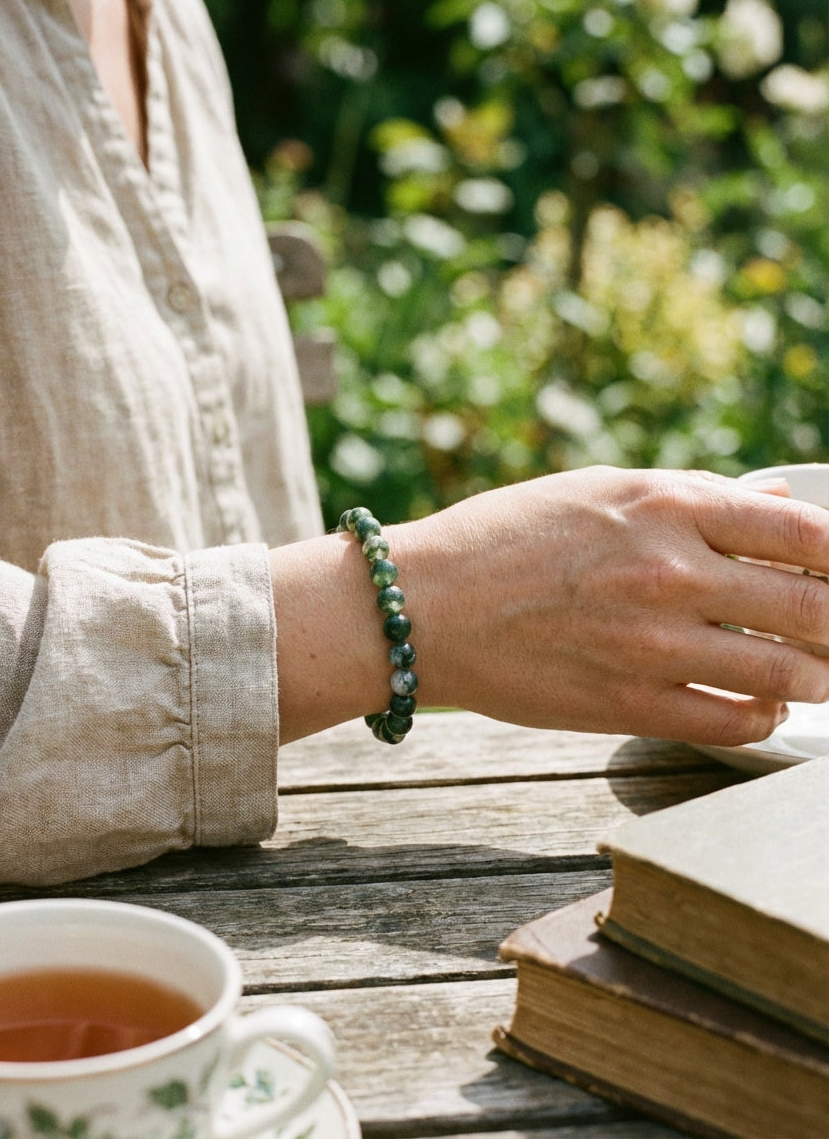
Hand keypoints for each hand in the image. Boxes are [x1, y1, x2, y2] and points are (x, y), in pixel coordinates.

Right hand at [392, 466, 828, 746]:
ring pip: (785, 673)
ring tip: (818, 673)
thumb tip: (781, 510)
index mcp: (666, 506)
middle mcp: (670, 572)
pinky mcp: (627, 705)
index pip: (807, 536)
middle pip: (813, 607)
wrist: (422, 604)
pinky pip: (731, 722)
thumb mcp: (599, 489)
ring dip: (818, 676)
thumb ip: (695, 499)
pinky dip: (762, 718)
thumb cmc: (504, 537)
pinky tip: (760, 707)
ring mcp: (651, 644)